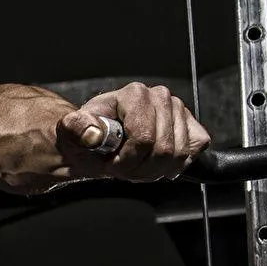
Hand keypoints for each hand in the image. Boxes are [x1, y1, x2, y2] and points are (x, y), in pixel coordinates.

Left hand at [58, 81, 210, 180]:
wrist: (97, 140)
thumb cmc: (87, 135)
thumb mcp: (72, 132)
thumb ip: (77, 129)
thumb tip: (92, 134)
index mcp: (134, 94)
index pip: (144, 138)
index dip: (127, 160)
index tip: (111, 162)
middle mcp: (159, 97)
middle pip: (163, 149)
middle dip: (140, 168)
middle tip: (122, 166)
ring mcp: (178, 109)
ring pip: (179, 154)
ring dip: (154, 170)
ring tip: (135, 165)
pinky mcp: (190, 124)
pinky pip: (194, 149)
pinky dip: (175, 165)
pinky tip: (154, 163)